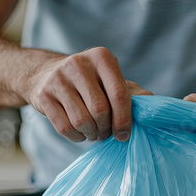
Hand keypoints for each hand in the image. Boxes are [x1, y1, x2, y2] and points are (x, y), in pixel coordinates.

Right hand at [26, 47, 151, 141]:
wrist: (44, 75)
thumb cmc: (89, 82)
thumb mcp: (111, 80)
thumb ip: (132, 92)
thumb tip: (152, 102)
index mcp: (101, 58)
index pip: (118, 94)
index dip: (124, 119)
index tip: (124, 134)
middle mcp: (78, 64)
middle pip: (100, 110)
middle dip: (107, 129)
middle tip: (108, 134)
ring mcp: (57, 79)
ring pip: (82, 121)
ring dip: (92, 134)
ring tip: (95, 133)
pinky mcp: (43, 96)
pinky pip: (64, 128)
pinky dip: (76, 137)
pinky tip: (80, 133)